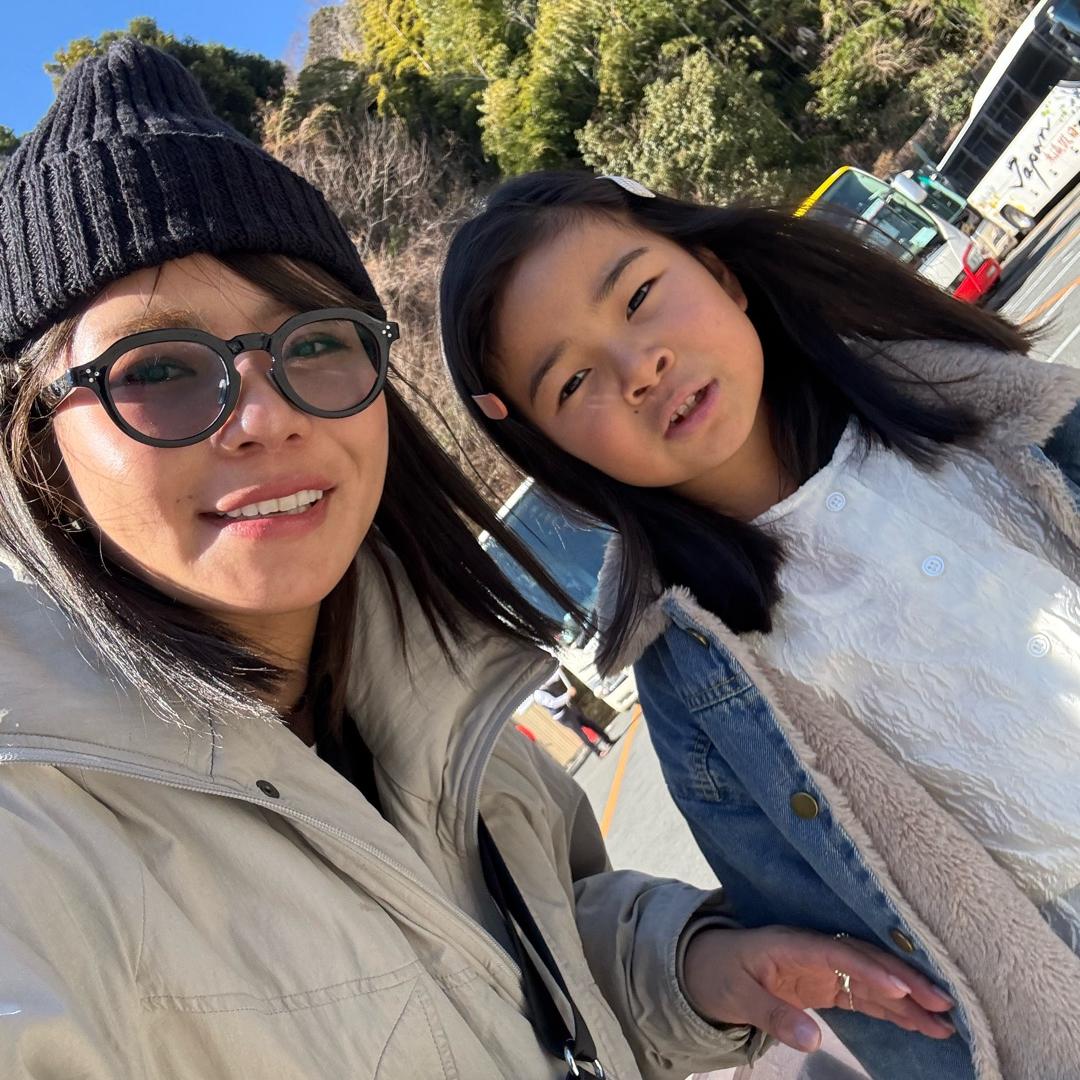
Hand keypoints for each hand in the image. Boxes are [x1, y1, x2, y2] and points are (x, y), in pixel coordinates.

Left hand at [683, 926, 955, 1052]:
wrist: (704, 965)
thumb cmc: (718, 972)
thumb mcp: (737, 995)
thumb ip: (773, 1015)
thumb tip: (812, 1040)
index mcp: (791, 943)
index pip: (837, 953)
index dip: (870, 970)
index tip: (903, 989)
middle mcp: (814, 950)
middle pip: (866, 961)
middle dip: (905, 981)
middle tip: (944, 1004)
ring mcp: (823, 966)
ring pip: (873, 979)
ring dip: (909, 999)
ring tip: (946, 1022)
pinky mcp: (827, 984)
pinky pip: (866, 995)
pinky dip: (894, 1009)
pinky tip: (921, 1023)